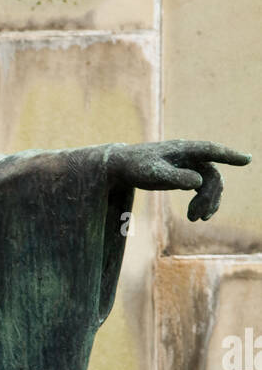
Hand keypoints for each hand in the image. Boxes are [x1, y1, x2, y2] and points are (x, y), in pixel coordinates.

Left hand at [105, 140, 250, 220]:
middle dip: (210, 197)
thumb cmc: (136, 167)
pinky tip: (198, 217)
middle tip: (197, 218)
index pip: (211, 150)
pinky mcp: (186, 174)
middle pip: (212, 175)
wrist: (123, 167)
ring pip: (210, 183)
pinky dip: (204, 202)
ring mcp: (190, 165)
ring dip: (208, 202)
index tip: (246, 160)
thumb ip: (175, 177)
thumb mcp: (153, 174)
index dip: (229, 156)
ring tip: (196, 220)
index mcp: (184, 150)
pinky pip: (204, 187)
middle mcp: (190, 156)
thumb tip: (198, 182)